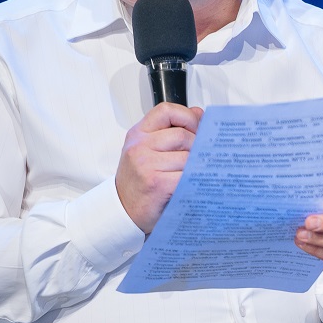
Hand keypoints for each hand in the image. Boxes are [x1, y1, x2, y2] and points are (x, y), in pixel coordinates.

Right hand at [115, 102, 202, 233]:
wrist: (123, 212)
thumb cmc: (138, 182)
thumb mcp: (148, 150)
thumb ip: (171, 130)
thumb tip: (198, 114)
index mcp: (138, 134)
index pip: (166, 111)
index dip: (187, 116)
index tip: (196, 127)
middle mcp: (139, 147)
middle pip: (182, 135)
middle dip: (196, 146)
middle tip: (198, 157)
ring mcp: (147, 165)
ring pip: (188, 156)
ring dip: (196, 166)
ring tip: (192, 173)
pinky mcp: (157, 183)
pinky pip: (187, 176)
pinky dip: (193, 180)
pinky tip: (190, 184)